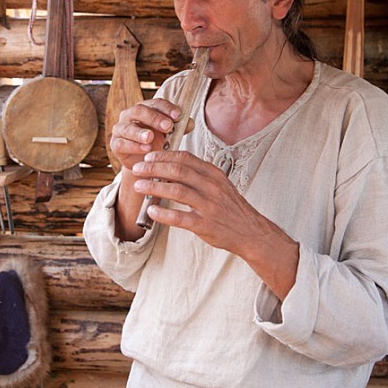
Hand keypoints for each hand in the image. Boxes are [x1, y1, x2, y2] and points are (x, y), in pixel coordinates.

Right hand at [109, 99, 180, 171]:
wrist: (144, 163)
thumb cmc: (158, 143)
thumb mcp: (170, 135)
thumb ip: (180, 128)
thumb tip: (190, 123)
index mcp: (146, 108)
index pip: (155, 103)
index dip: (167, 108)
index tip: (179, 116)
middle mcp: (130, 115)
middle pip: (139, 110)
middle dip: (154, 118)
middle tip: (167, 126)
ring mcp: (121, 129)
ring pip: (128, 127)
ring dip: (140, 132)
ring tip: (150, 138)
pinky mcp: (115, 144)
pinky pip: (122, 143)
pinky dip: (133, 146)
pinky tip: (145, 149)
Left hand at [132, 150, 298, 298]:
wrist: (250, 231)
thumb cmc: (230, 207)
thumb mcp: (219, 184)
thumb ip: (198, 175)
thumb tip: (170, 166)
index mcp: (213, 174)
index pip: (185, 158)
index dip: (163, 156)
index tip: (148, 157)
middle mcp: (211, 186)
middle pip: (177, 171)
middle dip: (153, 168)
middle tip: (137, 169)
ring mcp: (208, 205)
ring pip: (176, 190)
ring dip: (154, 186)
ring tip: (138, 186)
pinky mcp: (205, 224)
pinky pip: (180, 217)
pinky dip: (163, 213)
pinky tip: (151, 211)